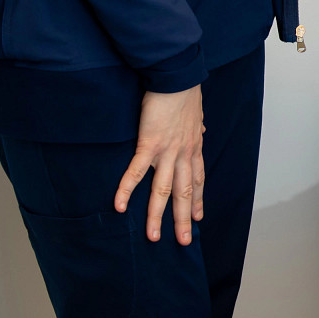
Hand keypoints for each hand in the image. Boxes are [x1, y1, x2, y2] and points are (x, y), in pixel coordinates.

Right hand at [115, 85, 204, 244]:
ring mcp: (167, 151)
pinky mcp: (149, 144)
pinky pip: (136, 172)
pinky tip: (119, 206)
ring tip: (152, 237)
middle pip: (184, 193)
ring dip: (156, 216)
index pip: (197, 180)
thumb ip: (195, 128)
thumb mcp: (195, 114)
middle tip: (183, 241)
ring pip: (162, 191)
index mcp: (193, 147)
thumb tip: (199, 131)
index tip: (199, 217)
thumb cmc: (184, 92)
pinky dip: (126, 190)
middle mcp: (183, 154)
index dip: (198, 200)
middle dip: (183, 219)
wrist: (177, 76)